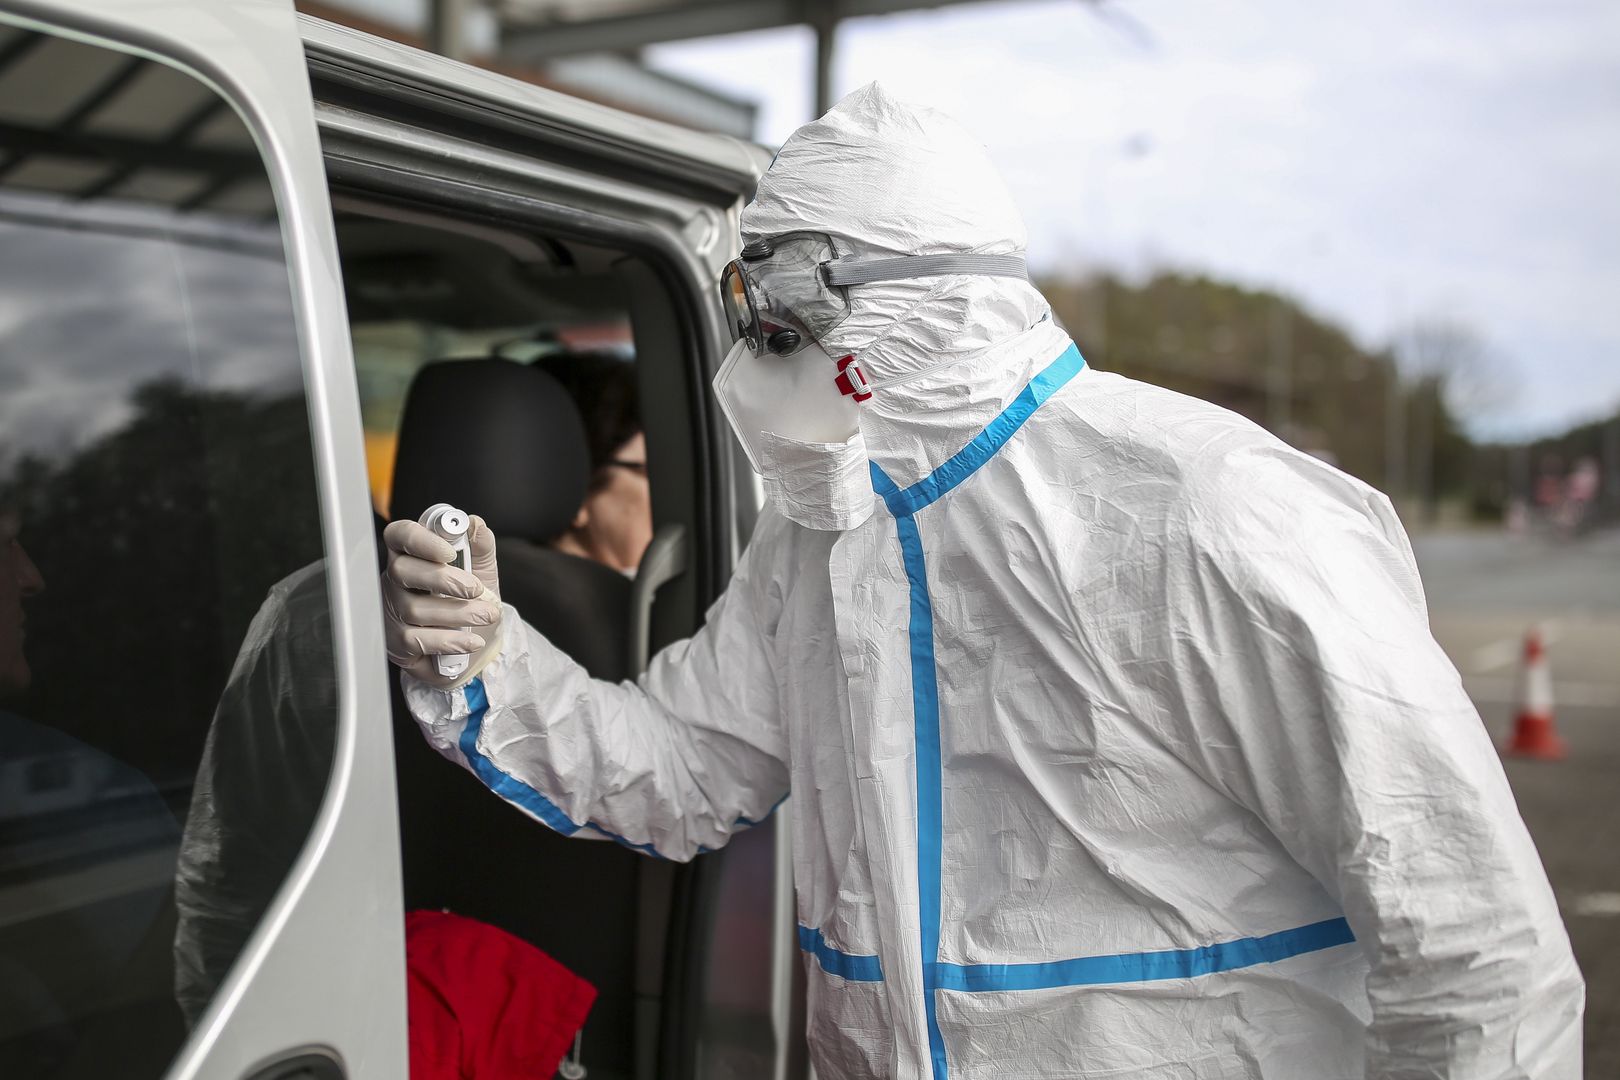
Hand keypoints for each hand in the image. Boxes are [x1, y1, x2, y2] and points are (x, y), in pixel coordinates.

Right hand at [382, 514, 502, 688]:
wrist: (479, 640)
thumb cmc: (471, 599)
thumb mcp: (482, 570)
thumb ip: (480, 546)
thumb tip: (476, 524)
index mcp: (412, 554)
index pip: (400, 535)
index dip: (421, 540)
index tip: (449, 551)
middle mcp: (395, 579)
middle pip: (403, 571)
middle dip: (443, 579)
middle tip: (476, 589)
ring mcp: (393, 610)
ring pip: (414, 609)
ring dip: (458, 613)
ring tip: (486, 615)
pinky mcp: (398, 641)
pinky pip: (419, 640)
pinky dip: (451, 640)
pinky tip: (472, 640)